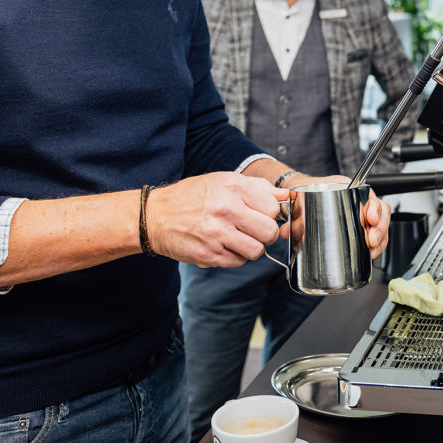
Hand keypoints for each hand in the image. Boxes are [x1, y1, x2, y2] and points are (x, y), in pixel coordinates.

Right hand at [147, 172, 283, 266]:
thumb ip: (258, 188)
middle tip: (255, 229)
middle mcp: (226, 210)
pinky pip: (238, 262)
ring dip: (252, 247)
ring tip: (239, 238)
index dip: (271, 213)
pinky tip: (224, 245)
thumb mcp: (224, 180)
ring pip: (257, 251)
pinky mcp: (209, 255)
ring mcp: (217, 234)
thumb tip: (286, 196)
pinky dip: (235, 256)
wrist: (156, 216)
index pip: (273, 208)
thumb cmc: (193, 196)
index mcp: (232, 188)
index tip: (263, 214)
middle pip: (269, 232)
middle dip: (267, 234)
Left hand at [280, 173, 390, 259]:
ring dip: (381, 238)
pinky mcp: (359, 225)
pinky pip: (376, 233)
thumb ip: (294, 217)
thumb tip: (285, 231)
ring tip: (372, 250)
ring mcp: (360, 212)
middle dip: (380, 228)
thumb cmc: (303, 191)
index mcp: (346, 187)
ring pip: (381, 223)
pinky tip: (371, 253)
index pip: (369, 195)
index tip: (371, 219)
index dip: (374, 208)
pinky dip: (377, 244)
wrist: (299, 191)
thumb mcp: (301, 199)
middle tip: (371, 240)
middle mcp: (357, 198)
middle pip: (381, 211)